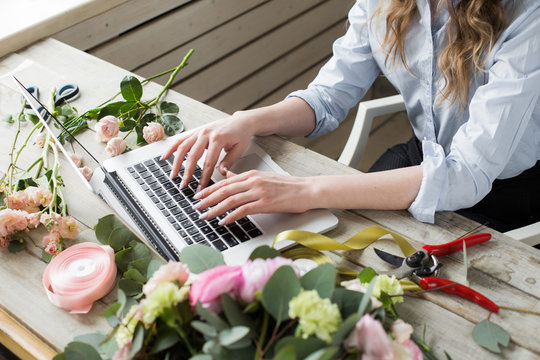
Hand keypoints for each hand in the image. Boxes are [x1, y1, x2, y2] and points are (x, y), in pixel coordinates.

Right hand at [161, 113, 255, 189]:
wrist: (241, 121)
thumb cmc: (241, 135)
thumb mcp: (240, 149)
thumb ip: (229, 161)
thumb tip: (221, 173)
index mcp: (218, 139)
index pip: (209, 163)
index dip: (204, 177)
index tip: (200, 188)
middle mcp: (206, 134)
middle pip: (192, 156)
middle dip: (187, 172)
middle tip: (183, 185)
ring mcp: (199, 131)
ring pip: (183, 147)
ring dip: (176, 162)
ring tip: (173, 175)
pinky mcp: (196, 131)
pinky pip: (181, 140)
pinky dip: (171, 148)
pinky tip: (164, 157)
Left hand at [193, 170, 314, 224]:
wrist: (306, 190)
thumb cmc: (287, 186)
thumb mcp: (263, 178)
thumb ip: (245, 178)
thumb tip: (230, 176)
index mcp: (251, 175)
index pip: (225, 182)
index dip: (209, 189)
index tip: (199, 195)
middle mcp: (252, 181)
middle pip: (224, 190)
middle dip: (207, 199)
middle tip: (196, 206)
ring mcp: (258, 192)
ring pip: (230, 200)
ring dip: (215, 209)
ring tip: (206, 216)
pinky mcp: (265, 203)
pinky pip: (243, 210)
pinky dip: (231, 216)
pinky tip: (223, 221)